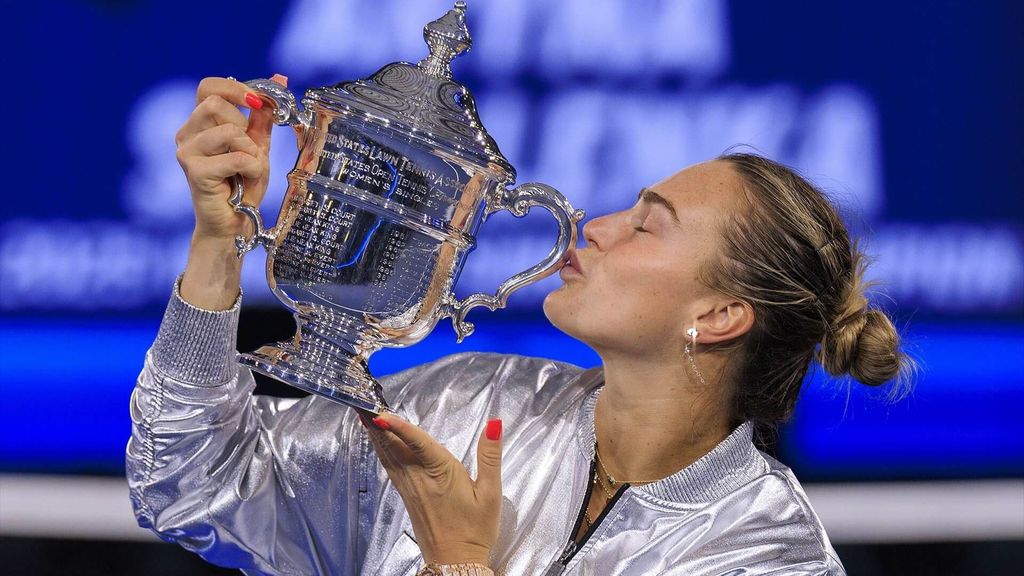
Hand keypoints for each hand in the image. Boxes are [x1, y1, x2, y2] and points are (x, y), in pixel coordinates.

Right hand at [174, 75, 283, 240]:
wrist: (234, 224)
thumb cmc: (243, 185)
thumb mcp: (257, 145)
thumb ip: (263, 115)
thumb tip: (279, 78)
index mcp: (198, 124)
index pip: (207, 87)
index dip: (235, 89)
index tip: (258, 103)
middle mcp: (186, 134)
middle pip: (215, 104)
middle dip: (245, 127)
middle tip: (250, 151)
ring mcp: (186, 152)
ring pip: (228, 130)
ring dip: (250, 150)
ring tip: (249, 169)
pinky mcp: (194, 171)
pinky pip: (235, 156)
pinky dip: (251, 168)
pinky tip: (246, 180)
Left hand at [363, 413, 503, 565]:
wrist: (456, 562)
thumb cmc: (474, 530)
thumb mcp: (491, 493)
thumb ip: (490, 456)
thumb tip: (494, 425)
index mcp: (441, 474)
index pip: (418, 443)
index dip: (400, 427)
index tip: (382, 414)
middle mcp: (420, 478)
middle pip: (394, 446)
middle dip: (378, 424)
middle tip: (364, 402)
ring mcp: (409, 487)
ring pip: (388, 455)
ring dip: (375, 434)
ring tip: (364, 414)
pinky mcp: (406, 494)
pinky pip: (389, 467)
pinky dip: (381, 450)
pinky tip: (377, 442)